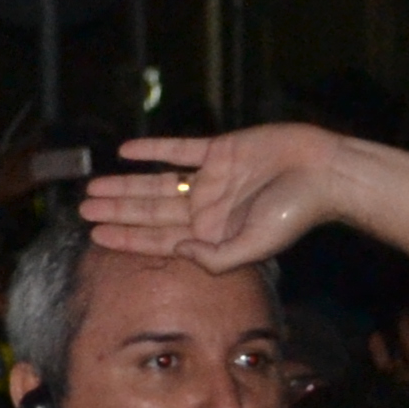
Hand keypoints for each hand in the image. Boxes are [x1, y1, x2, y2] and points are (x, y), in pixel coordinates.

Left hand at [86, 129, 345, 273]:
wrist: (326, 173)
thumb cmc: (296, 214)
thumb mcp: (256, 246)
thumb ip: (217, 258)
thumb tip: (178, 253)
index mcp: (213, 233)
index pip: (160, 238)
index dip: (127, 237)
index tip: (94, 235)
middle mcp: (207, 208)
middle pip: (151, 210)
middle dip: (117, 211)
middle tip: (82, 209)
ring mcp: (212, 178)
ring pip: (157, 183)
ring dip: (126, 184)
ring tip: (94, 186)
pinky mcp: (220, 150)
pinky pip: (179, 150)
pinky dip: (153, 150)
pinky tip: (126, 151)